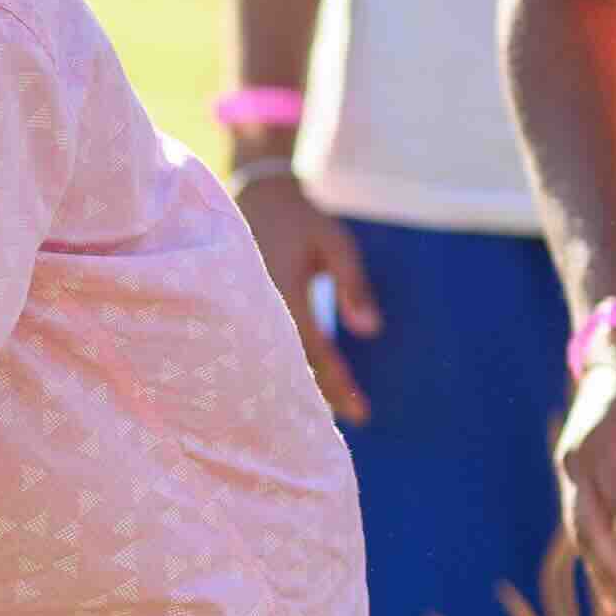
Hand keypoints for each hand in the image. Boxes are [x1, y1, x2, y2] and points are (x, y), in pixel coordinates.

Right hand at [234, 160, 379, 427]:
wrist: (257, 195)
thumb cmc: (302, 220)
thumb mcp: (337, 244)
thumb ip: (354, 285)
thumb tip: (371, 331)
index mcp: (285, 295)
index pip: (316, 354)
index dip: (340, 386)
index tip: (362, 412)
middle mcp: (261, 311)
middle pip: (293, 369)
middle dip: (324, 397)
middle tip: (355, 419)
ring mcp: (248, 313)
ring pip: (277, 364)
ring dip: (303, 389)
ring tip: (332, 412)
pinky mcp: (245, 313)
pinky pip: (267, 349)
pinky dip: (288, 369)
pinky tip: (303, 384)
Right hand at [558, 325, 615, 615]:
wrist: (615, 349)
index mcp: (604, 442)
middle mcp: (577, 460)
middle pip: (588, 527)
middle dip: (612, 570)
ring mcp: (570, 468)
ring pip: (579, 531)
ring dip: (599, 571)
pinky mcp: (574, 475)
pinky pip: (580, 522)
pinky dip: (595, 554)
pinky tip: (612, 586)